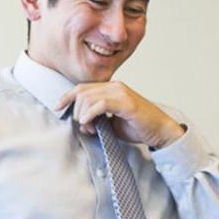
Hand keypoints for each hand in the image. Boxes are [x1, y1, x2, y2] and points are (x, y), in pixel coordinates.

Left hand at [56, 81, 184, 148]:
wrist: (161, 131)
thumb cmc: (137, 127)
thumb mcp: (111, 122)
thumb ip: (95, 118)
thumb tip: (80, 122)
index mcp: (111, 89)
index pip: (82, 88)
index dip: (67, 97)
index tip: (57, 108)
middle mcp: (115, 86)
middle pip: (82, 93)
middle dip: (75, 111)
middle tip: (83, 127)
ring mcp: (121, 93)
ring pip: (88, 98)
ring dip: (83, 115)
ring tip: (90, 128)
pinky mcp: (126, 102)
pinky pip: (100, 104)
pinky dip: (90, 114)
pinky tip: (90, 124)